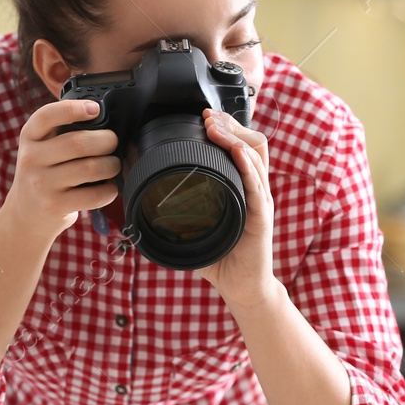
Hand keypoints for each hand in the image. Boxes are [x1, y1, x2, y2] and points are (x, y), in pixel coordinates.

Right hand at [0, 99, 119, 244]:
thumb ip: (60, 131)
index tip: (95, 109)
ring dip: (111, 165)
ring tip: (113, 165)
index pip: (47, 116)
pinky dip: (109, 190)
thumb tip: (102, 117)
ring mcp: (42, 184)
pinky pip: (93, 195)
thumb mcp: (39, 148)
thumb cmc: (42, 174)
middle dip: (106, 140)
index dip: (73, 109)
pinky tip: (108, 187)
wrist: (24, 214)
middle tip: (112, 143)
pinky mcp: (55, 205)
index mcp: (29, 137)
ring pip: (90, 168)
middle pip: (78, 143)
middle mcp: (31, 159)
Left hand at [195, 108, 278, 309]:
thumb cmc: (221, 258)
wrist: (243, 287)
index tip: (206, 117)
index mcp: (243, 188)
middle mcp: (256, 190)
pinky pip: (257, 186)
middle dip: (231, 125)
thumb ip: (177, 216)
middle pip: (253, 143)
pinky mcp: (262, 218)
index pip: (242, 147)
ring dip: (235, 138)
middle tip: (209, 117)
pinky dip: (247, 167)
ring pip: (256, 158)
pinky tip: (237, 153)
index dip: (227, 128)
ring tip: (216, 128)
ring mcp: (261, 202)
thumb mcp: (196, 229)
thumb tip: (143, 209)